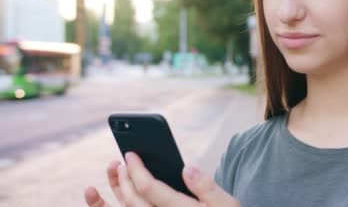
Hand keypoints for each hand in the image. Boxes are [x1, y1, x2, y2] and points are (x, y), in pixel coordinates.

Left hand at [84, 152, 239, 206]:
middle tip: (122, 161)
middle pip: (133, 200)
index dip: (136, 170)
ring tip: (115, 172)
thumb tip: (188, 168)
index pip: (149, 189)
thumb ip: (208, 187)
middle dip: (124, 179)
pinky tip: (109, 194)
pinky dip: (113, 206)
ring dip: (116, 191)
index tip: (130, 155)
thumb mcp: (227, 204)